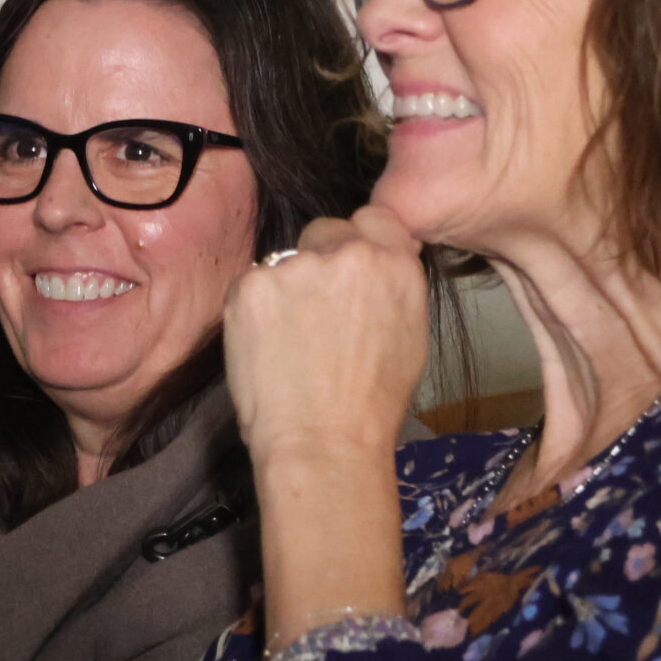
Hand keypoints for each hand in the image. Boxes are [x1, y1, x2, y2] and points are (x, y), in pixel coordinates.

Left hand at [223, 204, 428, 461]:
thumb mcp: (409, 334)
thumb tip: (378, 262)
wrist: (323, 442)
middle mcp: (349, 253)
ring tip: (290, 341)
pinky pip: (252, 285)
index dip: (359, 242)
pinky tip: (266, 348)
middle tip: (314, 315)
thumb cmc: (372, 404)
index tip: (349, 270)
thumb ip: (392, 286)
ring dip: (286, 289)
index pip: (374, 218)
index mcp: (395, 264)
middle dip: (320, 263)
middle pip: (325, 232)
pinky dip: (255, 311)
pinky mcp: (251, 284)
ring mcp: (296, 266)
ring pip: (285, 261)